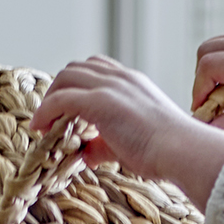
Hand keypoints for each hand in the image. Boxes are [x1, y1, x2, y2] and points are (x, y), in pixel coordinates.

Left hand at [36, 56, 223, 213]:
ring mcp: (110, 87)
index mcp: (132, 83)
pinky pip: (61, 99)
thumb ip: (105, 145)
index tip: (67, 108)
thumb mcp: (132, 143)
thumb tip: (86, 154)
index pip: (97, 69)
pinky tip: (40, 128)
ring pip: (65, 77)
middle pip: (76, 68)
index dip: (77, 84)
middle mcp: (120, 78)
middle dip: (58, 88)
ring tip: (43, 122)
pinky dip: (45, 111)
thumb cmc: (167, 151)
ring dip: (50, 97)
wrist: (182, 151)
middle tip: (50, 115)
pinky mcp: (100, 101)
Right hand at [191, 28, 223, 151]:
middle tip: (215, 101)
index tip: (204, 108)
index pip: (209, 65)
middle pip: (205, 51)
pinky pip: (221, 45)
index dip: (200, 89)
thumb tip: (191, 120)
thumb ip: (216, 123)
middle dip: (203, 79)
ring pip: (210, 46)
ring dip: (210, 71)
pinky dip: (220, 63)